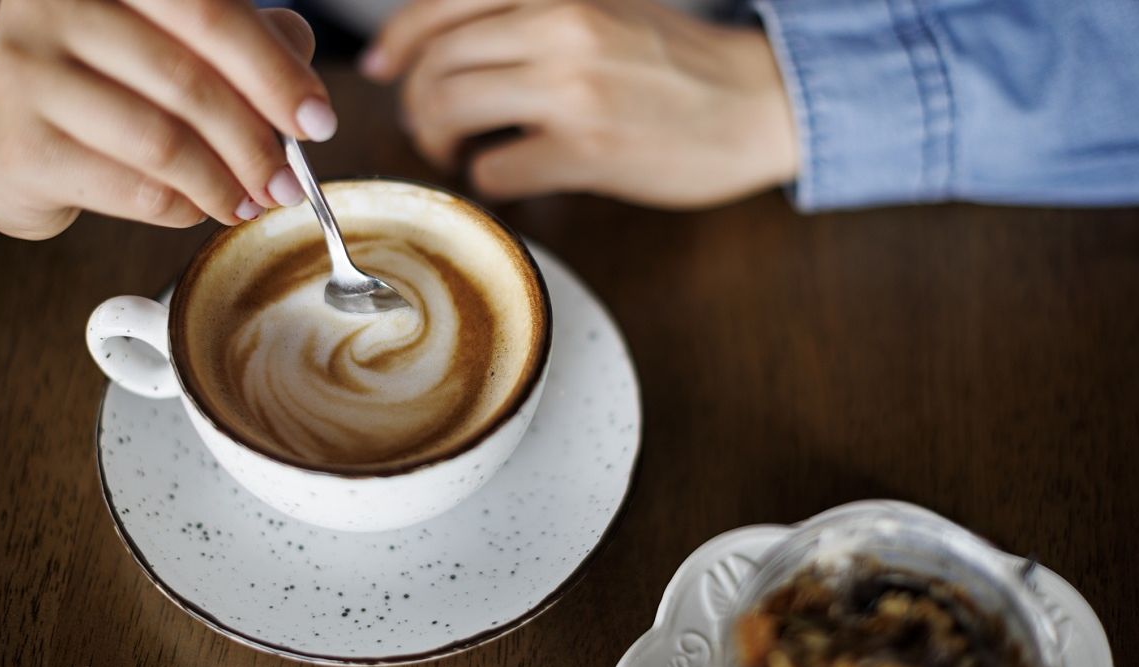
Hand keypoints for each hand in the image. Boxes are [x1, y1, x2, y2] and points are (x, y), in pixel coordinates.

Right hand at [0, 0, 336, 239]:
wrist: (14, 135)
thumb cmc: (113, 83)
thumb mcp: (181, 46)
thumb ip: (248, 47)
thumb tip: (305, 88)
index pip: (210, 13)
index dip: (275, 73)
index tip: (318, 122)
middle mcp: (58, 9)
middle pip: (190, 83)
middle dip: (257, 145)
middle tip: (289, 183)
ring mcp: (31, 75)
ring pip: (164, 143)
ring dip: (226, 185)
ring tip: (252, 202)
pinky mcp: (25, 148)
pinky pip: (137, 189)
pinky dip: (187, 208)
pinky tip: (203, 207)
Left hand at [364, 0, 796, 208]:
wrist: (756, 103)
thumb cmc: (680, 63)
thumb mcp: (604, 9)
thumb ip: (533, 16)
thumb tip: (449, 48)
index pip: (441, 1)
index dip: (397, 38)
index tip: (382, 67)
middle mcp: (560, 26)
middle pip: (436, 64)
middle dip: (416, 103)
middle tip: (430, 127)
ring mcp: (573, 89)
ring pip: (450, 110)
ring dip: (437, 139)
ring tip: (455, 152)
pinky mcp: (587, 151)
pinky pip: (495, 169)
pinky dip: (485, 178)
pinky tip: (505, 176)